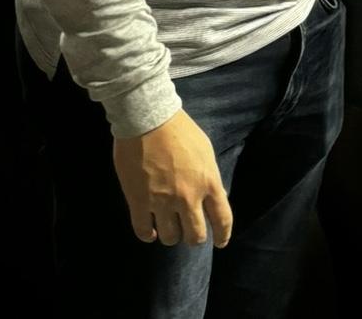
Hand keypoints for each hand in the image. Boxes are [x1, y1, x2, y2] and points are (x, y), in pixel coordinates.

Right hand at [113, 110, 231, 249]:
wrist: (148, 119)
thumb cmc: (180, 130)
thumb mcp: (205, 151)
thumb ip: (208, 177)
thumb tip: (213, 196)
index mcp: (208, 182)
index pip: (222, 219)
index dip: (223, 235)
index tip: (220, 242)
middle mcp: (188, 197)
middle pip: (195, 235)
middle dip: (194, 237)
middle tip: (189, 232)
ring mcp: (162, 202)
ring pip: (170, 238)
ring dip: (171, 235)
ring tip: (169, 227)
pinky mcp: (139, 202)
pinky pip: (143, 231)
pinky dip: (148, 235)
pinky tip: (151, 232)